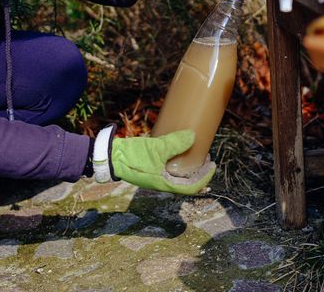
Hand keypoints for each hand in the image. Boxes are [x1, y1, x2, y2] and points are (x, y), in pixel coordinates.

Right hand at [90, 125, 214, 194]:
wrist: (110, 157)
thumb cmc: (132, 157)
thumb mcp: (156, 148)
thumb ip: (174, 143)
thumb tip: (193, 136)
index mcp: (165, 184)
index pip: (191, 187)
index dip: (205, 178)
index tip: (212, 165)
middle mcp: (162, 183)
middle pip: (187, 182)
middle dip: (199, 171)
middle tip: (207, 157)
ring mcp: (156, 176)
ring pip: (178, 175)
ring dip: (189, 166)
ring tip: (196, 152)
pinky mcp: (151, 168)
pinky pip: (169, 169)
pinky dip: (178, 162)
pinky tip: (179, 150)